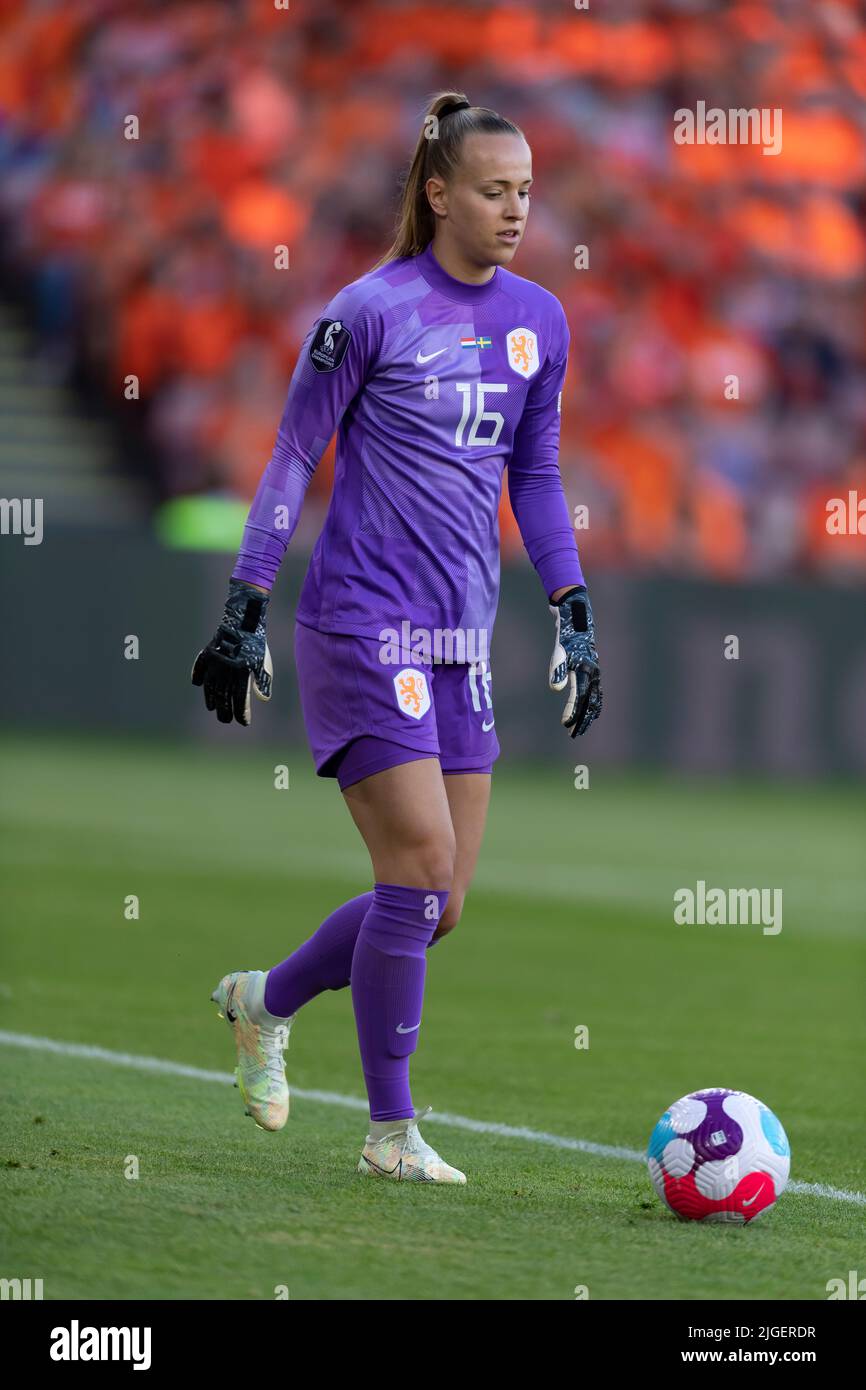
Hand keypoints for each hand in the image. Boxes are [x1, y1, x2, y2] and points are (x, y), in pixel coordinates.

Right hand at [191, 579, 272, 724]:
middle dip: (225, 710)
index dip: (242, 712)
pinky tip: (197, 684)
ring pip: (210, 685)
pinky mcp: (208, 652)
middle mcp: (227, 668)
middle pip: (223, 696)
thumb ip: (263, 681)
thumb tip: (263, 699)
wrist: (244, 618)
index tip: (243, 722)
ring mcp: (215, 660)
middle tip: (225, 720)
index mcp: (243, 671)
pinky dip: (197, 675)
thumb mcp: (263, 661)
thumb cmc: (256, 642)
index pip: (241, 698)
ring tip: (212, 707)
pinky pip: (199, 666)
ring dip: (211, 698)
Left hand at [548, 585, 601, 736]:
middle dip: (583, 720)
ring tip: (578, 728)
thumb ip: (557, 671)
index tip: (566, 725)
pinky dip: (591, 705)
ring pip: (595, 700)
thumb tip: (555, 690)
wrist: (577, 620)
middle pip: (591, 704)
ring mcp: (595, 673)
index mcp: (586, 671)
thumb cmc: (566, 637)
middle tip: (573, 735)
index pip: (580, 698)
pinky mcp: (592, 671)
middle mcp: (594, 674)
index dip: (573, 713)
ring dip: (587, 715)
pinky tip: (584, 712)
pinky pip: (595, 693)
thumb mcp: (558, 653)